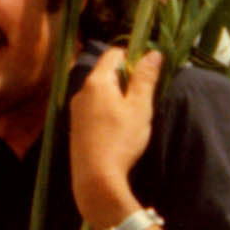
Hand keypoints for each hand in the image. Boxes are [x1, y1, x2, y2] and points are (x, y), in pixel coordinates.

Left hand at [70, 47, 158, 228]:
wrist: (95, 176)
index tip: (149, 69)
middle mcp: (81, 92)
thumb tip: (153, 53)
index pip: (113, 54)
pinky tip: (120, 124)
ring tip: (135, 111)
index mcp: (96, 82)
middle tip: (146, 94)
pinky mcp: (76, 125)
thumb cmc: (120, 140)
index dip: (133, 55)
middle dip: (128, 77)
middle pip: (107, 72)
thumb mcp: (140, 106)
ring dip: (119, 94)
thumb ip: (145, 78)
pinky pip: (94, 106)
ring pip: (101, 90)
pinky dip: (109, 107)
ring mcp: (76, 109)